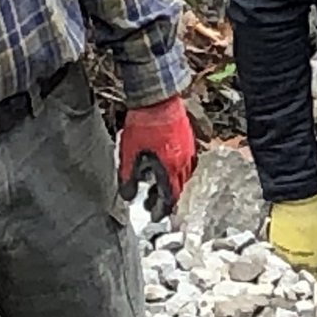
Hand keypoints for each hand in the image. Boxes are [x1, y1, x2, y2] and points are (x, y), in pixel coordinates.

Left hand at [116, 96, 195, 215]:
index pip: (170, 197)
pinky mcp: (188, 140)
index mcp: (170, 169)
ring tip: (155, 184)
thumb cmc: (142, 126)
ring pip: (182, 176)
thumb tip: (128, 198)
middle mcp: (183, 163)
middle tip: (150, 203)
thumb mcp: (130, 155)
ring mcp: (188, 151)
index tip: (154, 216)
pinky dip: (174, 170)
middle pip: (177, 188)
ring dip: (169, 184)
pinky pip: (185, 162)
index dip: (162, 209)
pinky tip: (164, 165)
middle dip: (163, 198)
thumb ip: (129, 179)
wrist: (157, 100)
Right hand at [264, 192, 316, 312]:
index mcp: (315, 264)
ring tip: (309, 235)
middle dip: (316, 261)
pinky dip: (291, 242)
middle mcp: (297, 263)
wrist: (297, 195)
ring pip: (296, 258)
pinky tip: (297, 230)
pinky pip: (285, 246)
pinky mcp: (273, 240)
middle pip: (309, 269)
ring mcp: (283, 252)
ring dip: (303, 251)